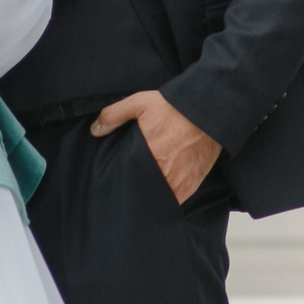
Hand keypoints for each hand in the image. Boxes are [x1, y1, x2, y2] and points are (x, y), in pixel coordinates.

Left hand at [92, 91, 221, 202]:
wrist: (209, 111)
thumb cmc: (174, 108)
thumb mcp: (140, 103)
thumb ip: (114, 115)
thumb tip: (94, 131)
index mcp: (148, 156)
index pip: (127, 182)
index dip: (121, 184)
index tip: (116, 183)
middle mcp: (165, 174)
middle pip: (143, 193)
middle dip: (135, 191)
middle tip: (129, 185)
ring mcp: (179, 183)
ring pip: (158, 200)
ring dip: (151, 196)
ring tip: (144, 189)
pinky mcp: (192, 185)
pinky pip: (175, 200)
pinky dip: (167, 197)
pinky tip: (161, 188)